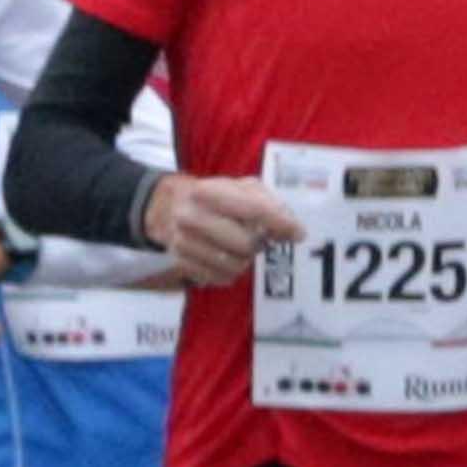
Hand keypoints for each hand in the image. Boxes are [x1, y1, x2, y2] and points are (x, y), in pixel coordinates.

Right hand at [144, 175, 302, 287]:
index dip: (279, 222)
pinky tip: (226, 256)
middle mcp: (190, 217)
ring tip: (240, 245)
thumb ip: (269, 204)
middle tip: (259, 236)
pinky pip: (222, 277)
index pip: (251, 210)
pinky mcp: (181, 264)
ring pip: (236, 264)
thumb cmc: (214, 197)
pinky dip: (232, 270)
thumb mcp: (240, 188)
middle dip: (260, 242)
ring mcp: (183, 243)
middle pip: (246, 243)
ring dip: (246, 258)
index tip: (298, 233)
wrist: (168, 207)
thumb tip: (293, 230)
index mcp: (206, 191)